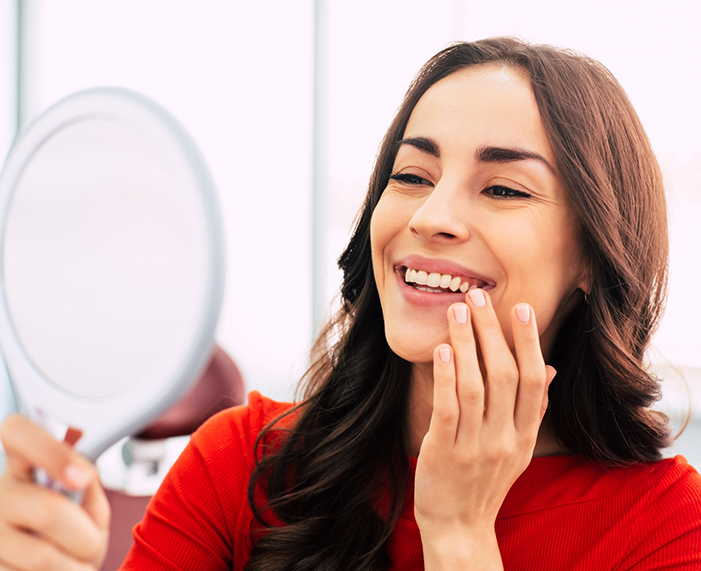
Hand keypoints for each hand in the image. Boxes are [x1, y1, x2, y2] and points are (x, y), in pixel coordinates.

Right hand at [0, 414, 109, 569]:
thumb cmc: (75, 535)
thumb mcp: (88, 502)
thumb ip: (87, 481)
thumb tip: (82, 472)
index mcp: (22, 465)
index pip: (17, 432)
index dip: (50, 452)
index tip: (81, 478)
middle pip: (47, 511)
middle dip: (85, 535)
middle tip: (92, 543)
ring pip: (41, 556)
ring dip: (75, 566)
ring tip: (77, 563)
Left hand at [414, 289, 555, 569]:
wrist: (460, 527)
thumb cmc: (485, 480)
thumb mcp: (517, 448)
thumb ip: (531, 409)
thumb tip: (547, 368)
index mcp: (524, 435)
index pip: (533, 381)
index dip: (528, 342)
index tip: (520, 308)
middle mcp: (505, 439)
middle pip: (505, 376)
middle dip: (492, 332)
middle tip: (479, 296)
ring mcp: (475, 447)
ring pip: (475, 386)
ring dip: (467, 344)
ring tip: (457, 311)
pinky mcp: (444, 452)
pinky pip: (448, 409)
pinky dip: (446, 377)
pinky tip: (442, 350)